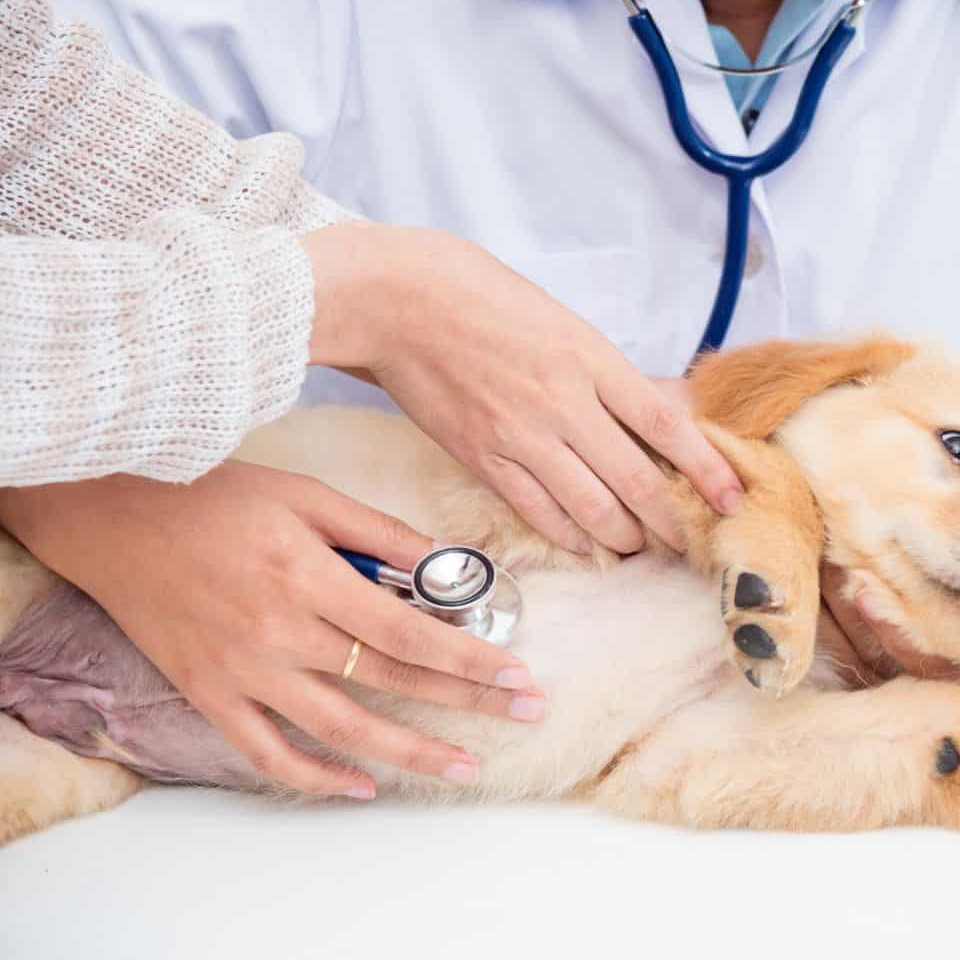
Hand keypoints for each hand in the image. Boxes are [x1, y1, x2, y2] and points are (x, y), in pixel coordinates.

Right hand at [0, 463, 543, 797]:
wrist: (114, 519)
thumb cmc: (215, 498)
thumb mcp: (307, 493)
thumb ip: (378, 531)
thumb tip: (443, 563)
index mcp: (310, 578)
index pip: (410, 631)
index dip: (470, 658)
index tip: (517, 674)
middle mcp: (281, 634)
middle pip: (391, 681)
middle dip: (467, 701)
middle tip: (524, 713)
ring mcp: (244, 673)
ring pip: (341, 728)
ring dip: (409, 752)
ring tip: (464, 766)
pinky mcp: (210, 695)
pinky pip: (267, 753)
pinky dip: (315, 778)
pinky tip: (361, 786)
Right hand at [303, 223, 742, 554]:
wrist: (400, 300)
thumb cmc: (482, 296)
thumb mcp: (564, 321)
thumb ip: (610, 372)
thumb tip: (665, 407)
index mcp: (590, 359)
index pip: (666, 424)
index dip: (706, 468)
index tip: (732, 497)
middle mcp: (563, 402)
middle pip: (636, 479)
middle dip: (671, 521)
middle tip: (692, 542)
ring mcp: (522, 435)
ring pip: (592, 507)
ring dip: (625, 537)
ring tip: (644, 548)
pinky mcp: (483, 458)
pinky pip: (538, 511)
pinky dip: (571, 536)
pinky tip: (590, 547)